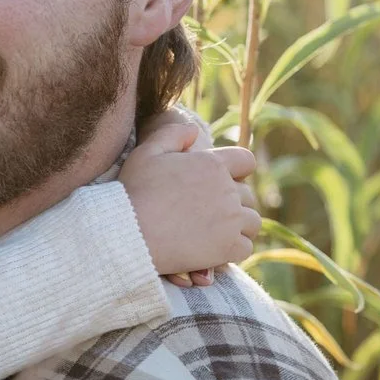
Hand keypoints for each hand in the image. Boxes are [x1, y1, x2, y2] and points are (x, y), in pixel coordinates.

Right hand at [120, 119, 259, 281]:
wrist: (128, 232)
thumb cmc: (134, 191)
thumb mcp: (146, 152)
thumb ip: (172, 134)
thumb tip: (194, 130)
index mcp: (212, 164)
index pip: (245, 161)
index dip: (238, 170)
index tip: (226, 181)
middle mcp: (228, 190)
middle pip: (248, 195)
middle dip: (235, 202)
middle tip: (213, 212)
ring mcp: (230, 220)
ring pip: (252, 222)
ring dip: (239, 226)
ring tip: (220, 232)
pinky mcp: (227, 247)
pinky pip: (246, 247)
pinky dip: (234, 249)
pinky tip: (218, 250)